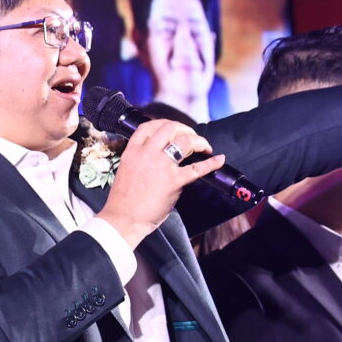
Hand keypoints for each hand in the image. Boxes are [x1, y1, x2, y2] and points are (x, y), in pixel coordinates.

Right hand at [96, 120, 223, 247]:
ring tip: (204, 147)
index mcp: (132, 151)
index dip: (163, 123)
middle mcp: (147, 153)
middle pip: (170, 128)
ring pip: (185, 141)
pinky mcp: (174, 181)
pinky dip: (211, 163)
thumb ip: (140, 160)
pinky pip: (197, 168)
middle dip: (184, 129)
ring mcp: (161, 166)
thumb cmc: (123, 200)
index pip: (148, 126)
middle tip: (191, 136)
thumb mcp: (126, 170)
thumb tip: (159, 158)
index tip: (172, 129)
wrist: (123, 219)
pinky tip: (219, 160)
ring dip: (199, 141)